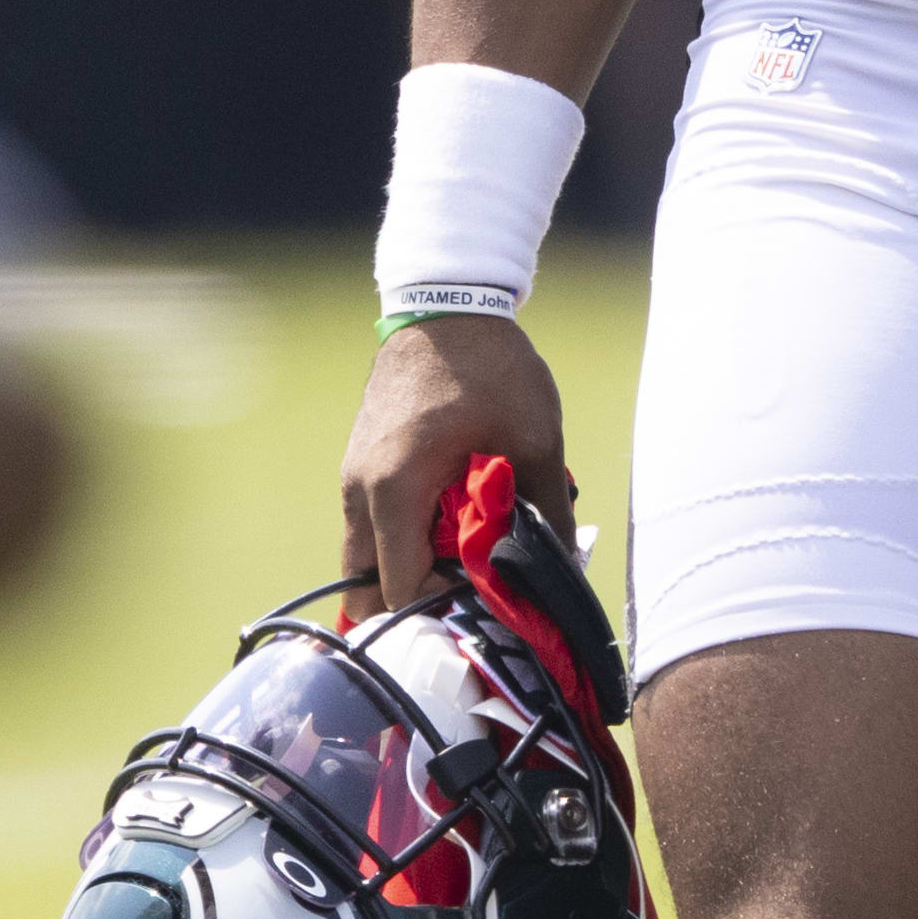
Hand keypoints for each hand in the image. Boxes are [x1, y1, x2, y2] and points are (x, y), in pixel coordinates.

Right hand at [339, 315, 571, 621]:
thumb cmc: (491, 370)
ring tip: (469, 564)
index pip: (398, 588)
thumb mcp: (536, 441)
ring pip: (368, 556)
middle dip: (416, 603)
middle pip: (368, 584)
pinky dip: (407, 540)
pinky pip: (375, 526)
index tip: (483, 608)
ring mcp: (354, 480)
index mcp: (394, 491)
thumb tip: (563, 565)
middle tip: (471, 600)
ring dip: (412, 569)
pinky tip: (457, 528)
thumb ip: (547, 510)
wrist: (447, 308)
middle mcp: (360, 493)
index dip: (439, 610)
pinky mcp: (363, 467)